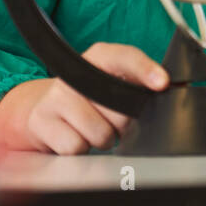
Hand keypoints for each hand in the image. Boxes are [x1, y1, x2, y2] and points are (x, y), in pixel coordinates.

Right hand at [0, 43, 167, 153]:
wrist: (42, 109)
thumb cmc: (88, 98)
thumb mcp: (111, 83)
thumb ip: (136, 83)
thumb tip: (163, 87)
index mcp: (98, 57)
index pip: (124, 57)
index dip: (144, 69)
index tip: (161, 82)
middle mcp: (75, 73)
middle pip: (120, 110)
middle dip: (122, 124)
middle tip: (109, 118)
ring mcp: (55, 96)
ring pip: (100, 133)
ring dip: (101, 139)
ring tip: (90, 127)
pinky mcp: (41, 120)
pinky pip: (77, 147)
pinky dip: (80, 149)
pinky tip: (73, 135)